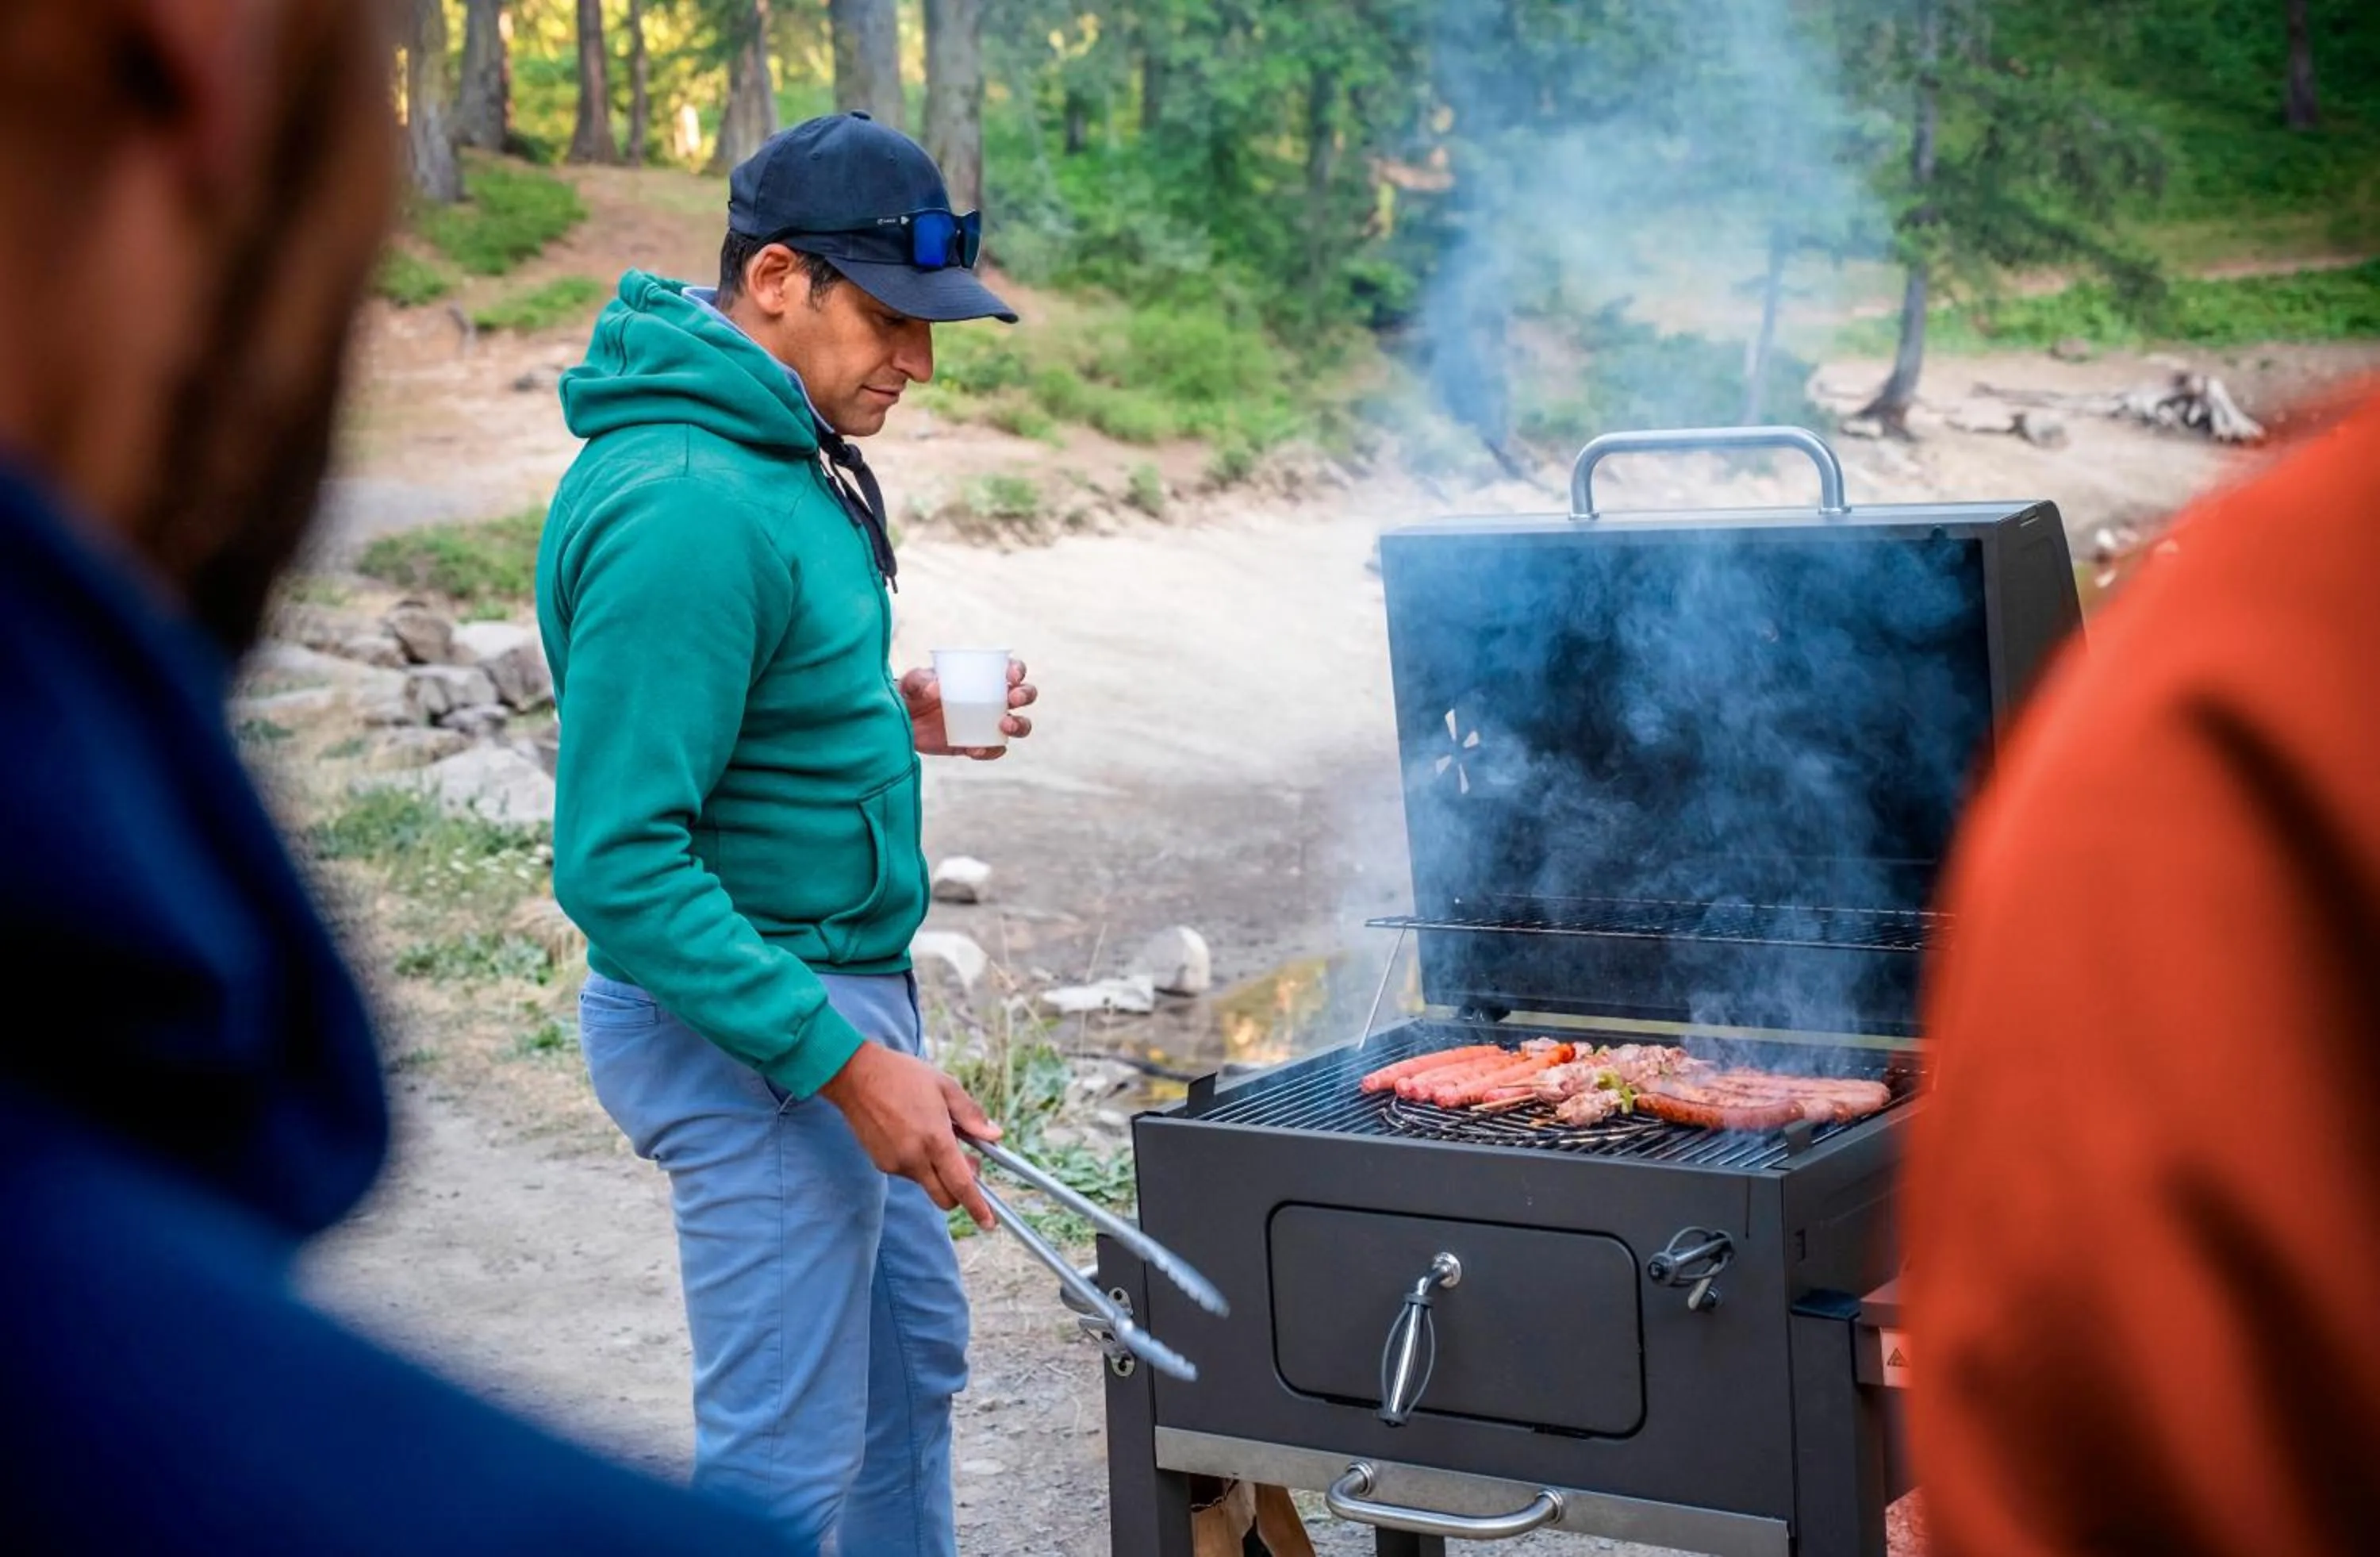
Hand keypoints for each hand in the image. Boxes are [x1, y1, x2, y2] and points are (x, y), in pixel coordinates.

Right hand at [818, 1041, 1003, 1228]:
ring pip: (927, 1182)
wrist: (855, 1076)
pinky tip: (913, 1133)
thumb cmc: (903, 1076)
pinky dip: (919, 1162)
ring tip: (933, 1132)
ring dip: (938, 1170)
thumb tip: (995, 1135)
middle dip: (960, 1191)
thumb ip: (972, 1115)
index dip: (978, 1207)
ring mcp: (895, 1164)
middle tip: (967, 1161)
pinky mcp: (881, 1164)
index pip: (961, 1185)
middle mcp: (915, 1159)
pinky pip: (909, 1172)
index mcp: (935, 1140)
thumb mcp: (945, 1086)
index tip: (989, 1222)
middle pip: (944, 1197)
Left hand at [900, 658, 1036, 759]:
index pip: (1010, 670)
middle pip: (1024, 695)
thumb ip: (921, 680)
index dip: (1018, 670)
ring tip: (1004, 725)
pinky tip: (975, 749)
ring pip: (1018, 724)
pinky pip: (994, 749)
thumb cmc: (910, 694)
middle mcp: (991, 699)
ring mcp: (986, 724)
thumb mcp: (911, 682)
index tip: (1011, 676)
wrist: (900, 723)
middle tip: (1012, 700)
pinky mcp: (976, 744)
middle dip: (1025, 695)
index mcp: (982, 677)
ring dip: (1019, 725)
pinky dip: (990, 750)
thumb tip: (935, 688)